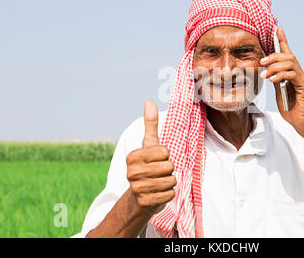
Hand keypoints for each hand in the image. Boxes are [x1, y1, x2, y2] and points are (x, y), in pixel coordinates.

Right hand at [126, 100, 175, 217]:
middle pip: (169, 166)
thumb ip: (150, 124)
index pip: (164, 151)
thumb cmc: (147, 166)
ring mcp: (138, 188)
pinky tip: (158, 193)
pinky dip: (168, 194)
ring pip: (171, 180)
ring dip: (169, 182)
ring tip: (158, 182)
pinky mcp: (146, 202)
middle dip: (168, 170)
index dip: (165, 156)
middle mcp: (132, 172)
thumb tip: (149, 101)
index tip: (156, 160)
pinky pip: (170, 194)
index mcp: (133, 156)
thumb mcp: (149, 145)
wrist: (138, 197)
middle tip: (158, 173)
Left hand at [259, 27, 303, 134]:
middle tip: (261, 62)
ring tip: (265, 75)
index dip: (283, 40)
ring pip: (290, 63)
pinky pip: (292, 75)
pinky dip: (280, 75)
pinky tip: (272, 80)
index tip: (278, 28)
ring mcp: (303, 79)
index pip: (288, 53)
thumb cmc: (291, 108)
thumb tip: (266, 70)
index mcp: (293, 73)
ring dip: (275, 66)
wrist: (302, 122)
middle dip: (273, 55)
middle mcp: (299, 73)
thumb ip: (275, 79)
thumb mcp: (278, 91)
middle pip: (288, 55)